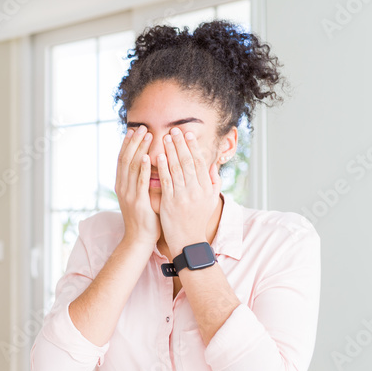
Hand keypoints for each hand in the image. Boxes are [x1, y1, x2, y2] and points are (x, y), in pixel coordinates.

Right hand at [114, 125, 159, 248]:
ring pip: (132, 166)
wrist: (139, 238)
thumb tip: (150, 165)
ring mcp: (128, 194)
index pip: (122, 159)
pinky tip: (147, 156)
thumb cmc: (144, 217)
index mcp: (121, 184)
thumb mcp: (140, 195)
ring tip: (147, 135)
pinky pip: (140, 181)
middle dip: (134, 141)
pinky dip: (143, 168)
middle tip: (141, 127)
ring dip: (139, 149)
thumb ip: (142, 181)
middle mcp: (122, 187)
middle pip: (126, 158)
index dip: (128, 144)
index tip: (134, 130)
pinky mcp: (137, 201)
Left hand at [157, 127, 221, 253]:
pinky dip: (162, 168)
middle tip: (174, 130)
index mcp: (206, 188)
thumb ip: (213, 181)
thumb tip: (213, 164)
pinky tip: (157, 156)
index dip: (193, 147)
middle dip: (180, 144)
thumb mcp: (211, 200)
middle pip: (188, 162)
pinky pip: (166, 182)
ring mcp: (183, 196)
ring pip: (176, 169)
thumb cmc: (198, 219)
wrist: (188, 240)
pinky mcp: (170, 203)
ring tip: (164, 138)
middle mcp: (196, 190)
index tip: (187, 134)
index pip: (200, 162)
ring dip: (170, 152)